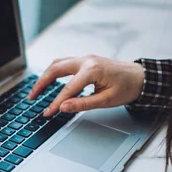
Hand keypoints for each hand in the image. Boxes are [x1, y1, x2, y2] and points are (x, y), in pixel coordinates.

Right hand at [28, 55, 144, 116]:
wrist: (141, 77)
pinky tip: (49, 82)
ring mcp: (85, 58)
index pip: (67, 89)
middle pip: (55, 69)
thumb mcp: (106, 100)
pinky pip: (64, 63)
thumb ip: (83, 104)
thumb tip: (64, 107)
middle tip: (31, 97)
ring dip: (45, 76)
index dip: (54, 103)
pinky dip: (54, 72)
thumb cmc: (127, 88)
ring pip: (57, 63)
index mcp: (92, 70)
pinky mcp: (85, 60)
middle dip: (41, 84)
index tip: (46, 113)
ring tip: (36, 90)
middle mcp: (86, 60)